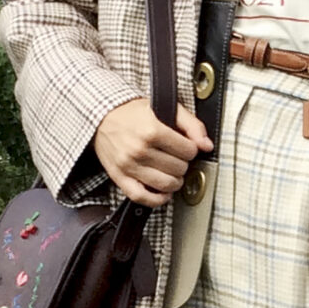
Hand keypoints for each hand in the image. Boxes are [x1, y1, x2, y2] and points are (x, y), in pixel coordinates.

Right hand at [93, 98, 212, 207]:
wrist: (102, 116)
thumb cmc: (133, 113)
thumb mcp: (166, 108)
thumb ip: (191, 124)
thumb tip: (206, 145)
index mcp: (152, 130)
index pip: (188, 151)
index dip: (191, 149)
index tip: (185, 147)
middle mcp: (139, 149)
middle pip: (179, 168)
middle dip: (182, 163)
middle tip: (176, 157)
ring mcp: (129, 165)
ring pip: (165, 184)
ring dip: (175, 181)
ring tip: (172, 173)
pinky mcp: (120, 177)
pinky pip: (142, 197)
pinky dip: (157, 199)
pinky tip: (164, 193)